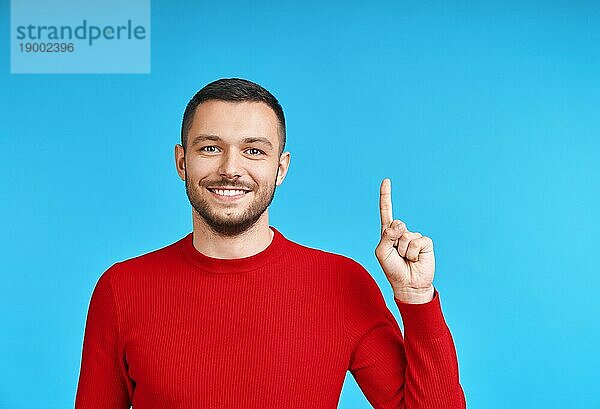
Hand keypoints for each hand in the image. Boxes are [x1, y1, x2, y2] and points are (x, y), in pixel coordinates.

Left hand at [375, 178, 434, 303]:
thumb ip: (386, 236)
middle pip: (396, 226)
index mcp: (388, 233)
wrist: (409, 284)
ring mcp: (414, 236)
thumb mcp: (382, 252)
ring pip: (405, 236)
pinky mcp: (425, 242)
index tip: (386, 180)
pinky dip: (413, 253)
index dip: (386, 196)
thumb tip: (401, 223)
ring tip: (406, 259)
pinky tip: (415, 259)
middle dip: (394, 242)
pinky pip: (417, 242)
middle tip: (397, 256)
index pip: (386, 211)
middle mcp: (402, 232)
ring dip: (403, 251)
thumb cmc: (393, 269)